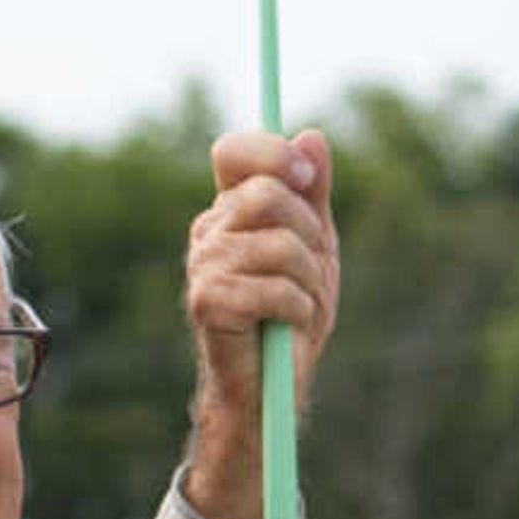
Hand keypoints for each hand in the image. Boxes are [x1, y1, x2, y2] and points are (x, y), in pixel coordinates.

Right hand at [179, 128, 338, 518]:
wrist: (275, 381)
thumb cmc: (293, 313)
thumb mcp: (315, 244)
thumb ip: (313, 192)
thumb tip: (312, 136)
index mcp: (229, 209)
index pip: (234, 150)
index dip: (272, 154)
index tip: (306, 177)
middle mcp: (208, 229)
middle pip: (267, 193)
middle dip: (308, 232)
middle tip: (309, 268)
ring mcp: (203, 265)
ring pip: (281, 245)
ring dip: (308, 281)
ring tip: (297, 303)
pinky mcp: (208, 302)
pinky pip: (276, 290)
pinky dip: (297, 310)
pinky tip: (287, 325)